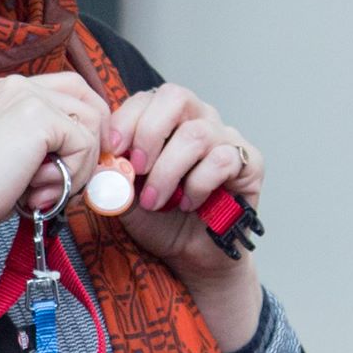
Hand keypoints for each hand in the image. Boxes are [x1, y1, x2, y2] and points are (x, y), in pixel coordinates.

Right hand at [0, 73, 108, 233]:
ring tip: (45, 191)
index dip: (86, 123)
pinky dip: (73, 175)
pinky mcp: (39, 117)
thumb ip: (44, 143)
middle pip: (86, 98)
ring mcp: (29, 97)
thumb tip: (87, 152)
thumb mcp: (12, 152)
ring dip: (78, 167)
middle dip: (94, 141)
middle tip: (76, 179)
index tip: (85, 158)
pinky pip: (83, 145)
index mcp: (9, 91)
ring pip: (90, 124)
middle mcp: (19, 85)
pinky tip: (40, 192)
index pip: (69, 89)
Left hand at [107, 84, 263, 284]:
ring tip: (155, 201)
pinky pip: (223, 160)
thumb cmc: (159, 219)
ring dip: (168, 171)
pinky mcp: (249, 162)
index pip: (147, 98)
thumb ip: (112, 174)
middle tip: (136, 168)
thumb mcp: (124, 195)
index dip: (126, 120)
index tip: (113, 151)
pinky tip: (189, 204)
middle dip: (149, 133)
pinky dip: (198, 185)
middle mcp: (198, 119)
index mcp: (166, 119)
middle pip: (176, 97)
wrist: (190, 255)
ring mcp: (226, 138)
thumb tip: (103, 159)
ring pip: (196, 134)